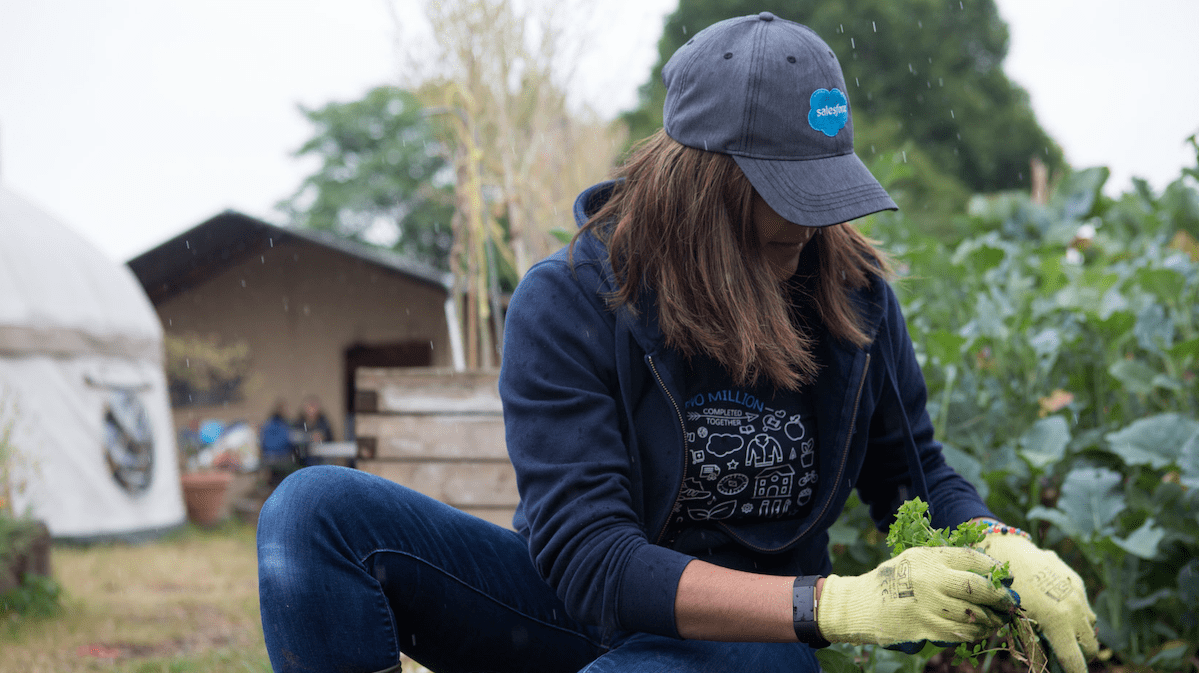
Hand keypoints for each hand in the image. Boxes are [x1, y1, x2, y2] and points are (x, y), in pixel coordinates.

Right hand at [817, 546, 1016, 647]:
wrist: (861, 604)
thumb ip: (946, 562)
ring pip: (973, 614)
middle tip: (1011, 602)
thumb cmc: (894, 580)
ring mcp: (928, 605)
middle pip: (979, 587)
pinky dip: (975, 633)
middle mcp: (930, 579)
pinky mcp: (925, 628)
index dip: (995, 568)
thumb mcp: (916, 560)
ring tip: (997, 619)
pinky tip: (979, 630)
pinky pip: (960, 633)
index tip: (1007, 577)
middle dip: (1001, 597)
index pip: (972, 559)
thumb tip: (988, 572)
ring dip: (991, 619)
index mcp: (929, 557)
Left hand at [976, 532, 1098, 672]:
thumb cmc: (1005, 589)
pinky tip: (1055, 608)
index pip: (1075, 660)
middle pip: (1091, 646)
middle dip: (1081, 655)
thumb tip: (1044, 666)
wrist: (1007, 550)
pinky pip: (1084, 605)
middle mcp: (1074, 609)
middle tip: (1064, 656)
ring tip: (1060, 634)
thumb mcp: (1016, 622)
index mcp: (1058, 622)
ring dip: (1080, 634)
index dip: (1075, 672)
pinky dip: (1076, 613)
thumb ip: (1034, 646)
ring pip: (1090, 625)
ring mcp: (1078, 594)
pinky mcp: (1077, 582)